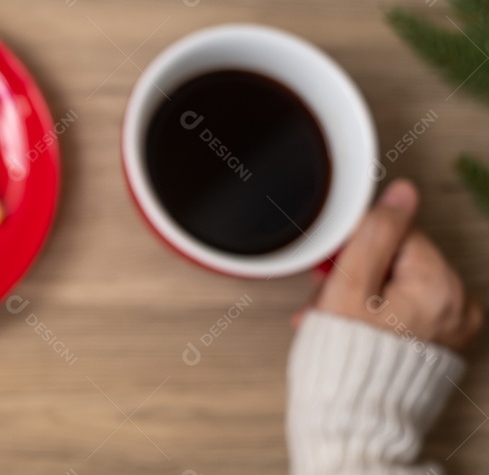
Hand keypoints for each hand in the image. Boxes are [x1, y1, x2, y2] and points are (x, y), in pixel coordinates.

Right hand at [301, 178, 481, 351]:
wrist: (353, 421)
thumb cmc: (346, 363)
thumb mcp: (348, 287)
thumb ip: (375, 233)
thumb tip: (401, 192)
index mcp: (439, 285)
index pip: (396, 234)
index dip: (355, 251)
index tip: (333, 274)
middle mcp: (457, 305)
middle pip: (399, 260)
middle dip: (357, 275)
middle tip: (329, 302)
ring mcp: (452, 327)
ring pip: (400, 285)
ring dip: (362, 296)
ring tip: (335, 321)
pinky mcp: (441, 344)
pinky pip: (409, 310)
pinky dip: (379, 315)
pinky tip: (354, 330)